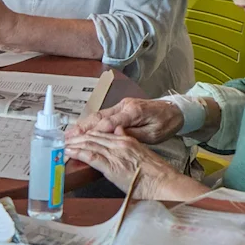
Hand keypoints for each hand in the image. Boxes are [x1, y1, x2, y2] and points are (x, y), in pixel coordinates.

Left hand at [65, 130, 187, 199]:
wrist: (164, 183)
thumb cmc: (156, 174)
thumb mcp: (142, 152)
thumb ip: (128, 141)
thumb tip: (119, 131)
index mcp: (127, 140)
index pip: (102, 133)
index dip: (87, 134)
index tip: (77, 135)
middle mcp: (119, 144)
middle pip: (92, 137)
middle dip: (77, 137)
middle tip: (64, 139)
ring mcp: (115, 154)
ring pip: (89, 144)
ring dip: (74, 144)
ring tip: (62, 145)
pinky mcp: (111, 166)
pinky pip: (90, 156)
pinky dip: (78, 153)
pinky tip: (69, 152)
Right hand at [68, 98, 183, 144]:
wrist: (176, 110)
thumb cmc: (166, 123)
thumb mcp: (153, 134)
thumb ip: (133, 134)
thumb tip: (115, 137)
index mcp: (133, 111)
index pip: (110, 122)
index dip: (95, 131)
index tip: (82, 139)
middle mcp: (125, 106)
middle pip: (99, 117)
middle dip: (82, 127)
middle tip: (68, 137)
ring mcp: (122, 105)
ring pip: (98, 115)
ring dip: (83, 125)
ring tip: (70, 134)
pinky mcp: (121, 108)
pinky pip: (103, 115)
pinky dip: (90, 122)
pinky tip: (81, 128)